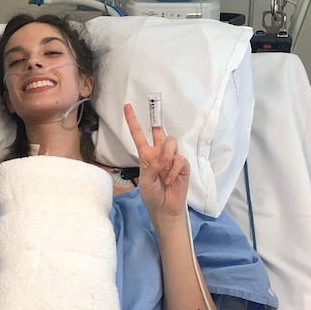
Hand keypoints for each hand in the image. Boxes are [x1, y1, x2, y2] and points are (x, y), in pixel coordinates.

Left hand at [123, 103, 189, 218]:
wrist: (165, 208)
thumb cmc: (152, 194)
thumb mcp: (145, 181)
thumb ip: (151, 167)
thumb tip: (162, 158)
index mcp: (145, 154)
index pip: (138, 134)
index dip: (133, 120)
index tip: (127, 106)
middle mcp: (158, 152)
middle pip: (159, 130)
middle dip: (157, 116)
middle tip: (157, 101)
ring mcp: (171, 158)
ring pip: (171, 141)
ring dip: (167, 155)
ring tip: (164, 170)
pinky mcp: (182, 165)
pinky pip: (180, 158)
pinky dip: (174, 169)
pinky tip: (171, 179)